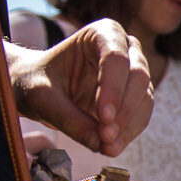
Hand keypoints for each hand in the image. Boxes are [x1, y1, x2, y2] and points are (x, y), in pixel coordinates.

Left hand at [9, 18, 153, 157]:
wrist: (38, 88)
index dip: (113, 89)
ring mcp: (133, 72)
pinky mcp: (135, 96)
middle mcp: (124, 49)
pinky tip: (112, 147)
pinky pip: (141, 115)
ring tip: (107, 147)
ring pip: (144, 98)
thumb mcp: (43, 98)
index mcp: (101, 34)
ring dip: (128, 125)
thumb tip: (99, 142)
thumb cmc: (36, 81)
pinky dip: (129, 133)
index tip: (104, 118)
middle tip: (106, 137)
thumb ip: (68, 118)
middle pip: (138, 76)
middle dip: (124, 110)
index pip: (115, 58)